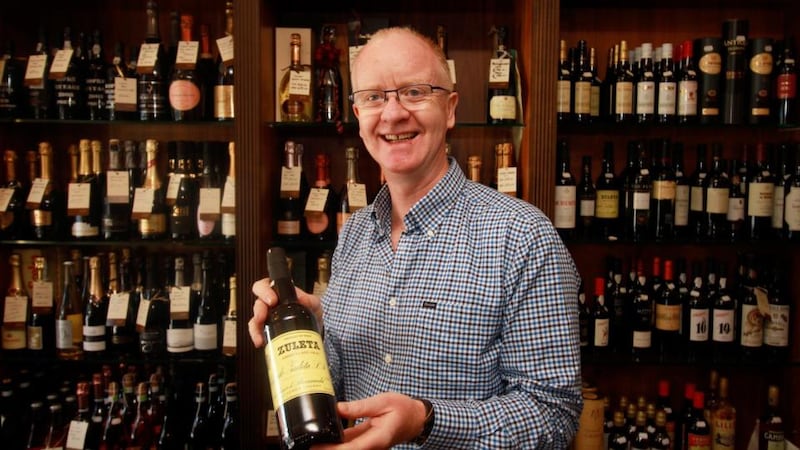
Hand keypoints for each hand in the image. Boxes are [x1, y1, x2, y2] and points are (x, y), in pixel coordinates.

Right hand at [248, 277, 322, 346]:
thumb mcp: (314, 304)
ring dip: (255, 327)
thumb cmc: (311, 313)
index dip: (264, 290)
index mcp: (279, 293)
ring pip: (254, 319)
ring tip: (260, 335)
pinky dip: (257, 337)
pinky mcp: (267, 331)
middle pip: (258, 303)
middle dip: (258, 309)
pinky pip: (257, 332)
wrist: (314, 331)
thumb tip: (302, 298)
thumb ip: (310, 300)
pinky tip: (261, 342)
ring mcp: (267, 318)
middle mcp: (270, 305)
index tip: (272, 300)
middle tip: (262, 316)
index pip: (265, 285)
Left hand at [313, 393, 428, 449]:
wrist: (415, 418)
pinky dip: (336, 440)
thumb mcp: (383, 401)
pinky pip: (348, 444)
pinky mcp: (365, 442)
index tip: (317, 446)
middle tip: (309, 442)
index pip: (352, 449)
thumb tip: (338, 408)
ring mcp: (368, 446)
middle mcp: (372, 446)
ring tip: (312, 439)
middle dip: (327, 448)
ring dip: (330, 445)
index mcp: (378, 438)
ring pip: (345, 449)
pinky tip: (324, 435)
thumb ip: (360, 406)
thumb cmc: (403, 409)